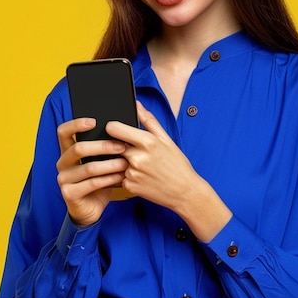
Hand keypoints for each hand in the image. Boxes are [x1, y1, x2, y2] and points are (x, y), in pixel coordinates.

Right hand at [56, 118, 128, 226]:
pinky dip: (108, 179)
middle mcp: (62, 163)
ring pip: (88, 167)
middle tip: (121, 146)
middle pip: (78, 148)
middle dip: (102, 146)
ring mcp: (64, 179)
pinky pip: (92, 183)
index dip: (76, 124)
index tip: (94, 121)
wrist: (91, 210)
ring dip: (110, 164)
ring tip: (125, 163)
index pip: (63, 132)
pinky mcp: (69, 194)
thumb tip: (120, 129)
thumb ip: (103, 148)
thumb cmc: (97, 182)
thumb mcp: (99, 162)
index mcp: (67, 152)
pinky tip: (121, 177)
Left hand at [106, 102, 231, 241]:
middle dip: (119, 146)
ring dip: (124, 162)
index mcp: (148, 142)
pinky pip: (121, 176)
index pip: (115, 129)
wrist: (184, 192)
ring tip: (142, 166)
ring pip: (117, 161)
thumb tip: (137, 104)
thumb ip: (149, 121)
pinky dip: (128, 176)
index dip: (112, 128)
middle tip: (133, 150)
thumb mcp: (167, 139)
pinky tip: (142, 177)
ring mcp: (132, 173)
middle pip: (114, 145)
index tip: (114, 129)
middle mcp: (138, 157)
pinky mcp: (130, 186)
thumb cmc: (178, 165)